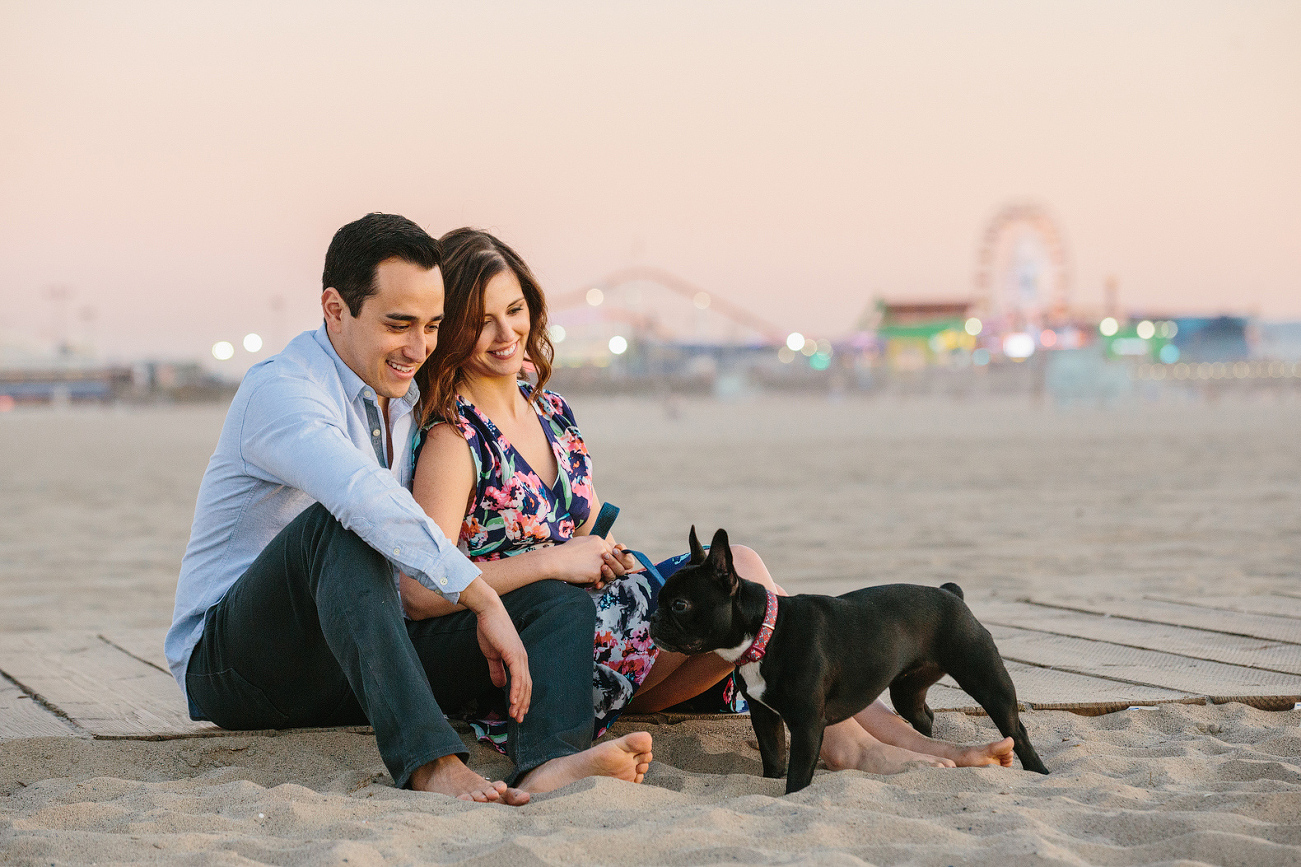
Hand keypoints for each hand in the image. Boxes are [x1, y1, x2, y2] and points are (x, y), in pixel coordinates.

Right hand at [458, 578, 530, 722]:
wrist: (488, 612)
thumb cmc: (489, 630)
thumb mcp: (492, 655)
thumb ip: (496, 670)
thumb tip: (500, 684)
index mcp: (518, 659)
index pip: (523, 683)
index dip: (521, 699)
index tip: (517, 712)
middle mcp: (522, 659)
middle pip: (527, 687)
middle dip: (523, 705)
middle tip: (518, 720)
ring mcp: (520, 656)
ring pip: (524, 684)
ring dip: (519, 701)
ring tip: (515, 715)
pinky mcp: (513, 653)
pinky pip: (517, 676)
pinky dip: (516, 690)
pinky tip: (513, 701)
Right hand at [547, 534, 631, 587]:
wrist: (555, 561)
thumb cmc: (564, 552)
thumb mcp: (581, 542)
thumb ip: (593, 545)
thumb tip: (600, 550)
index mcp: (598, 540)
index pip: (610, 551)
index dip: (604, 559)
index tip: (595, 562)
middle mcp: (602, 550)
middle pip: (610, 562)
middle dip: (604, 567)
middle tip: (591, 569)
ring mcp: (600, 562)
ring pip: (604, 572)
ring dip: (596, 574)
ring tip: (583, 571)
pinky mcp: (596, 573)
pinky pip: (597, 580)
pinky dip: (590, 581)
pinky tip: (580, 575)